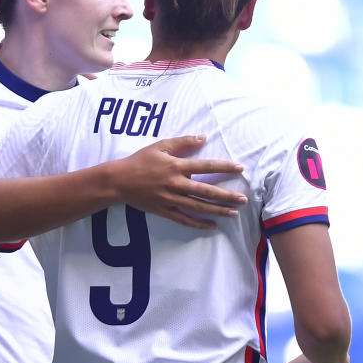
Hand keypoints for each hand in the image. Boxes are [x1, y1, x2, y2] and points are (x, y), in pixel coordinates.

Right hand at [112, 135, 246, 227]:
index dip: (224, 167)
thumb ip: (182, 142)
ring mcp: (170, 199)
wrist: (119, 180)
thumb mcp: (160, 146)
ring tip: (234, 213)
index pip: (205, 166)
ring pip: (198, 206)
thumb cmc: (139, 160)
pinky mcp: (164, 210)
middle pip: (206, 190)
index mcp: (176, 166)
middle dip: (226, 195)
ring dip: (217, 210)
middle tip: (244, 199)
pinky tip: (212, 225)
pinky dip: (198, 223)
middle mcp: (176, 183)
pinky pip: (184, 219)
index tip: (240, 168)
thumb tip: (203, 137)